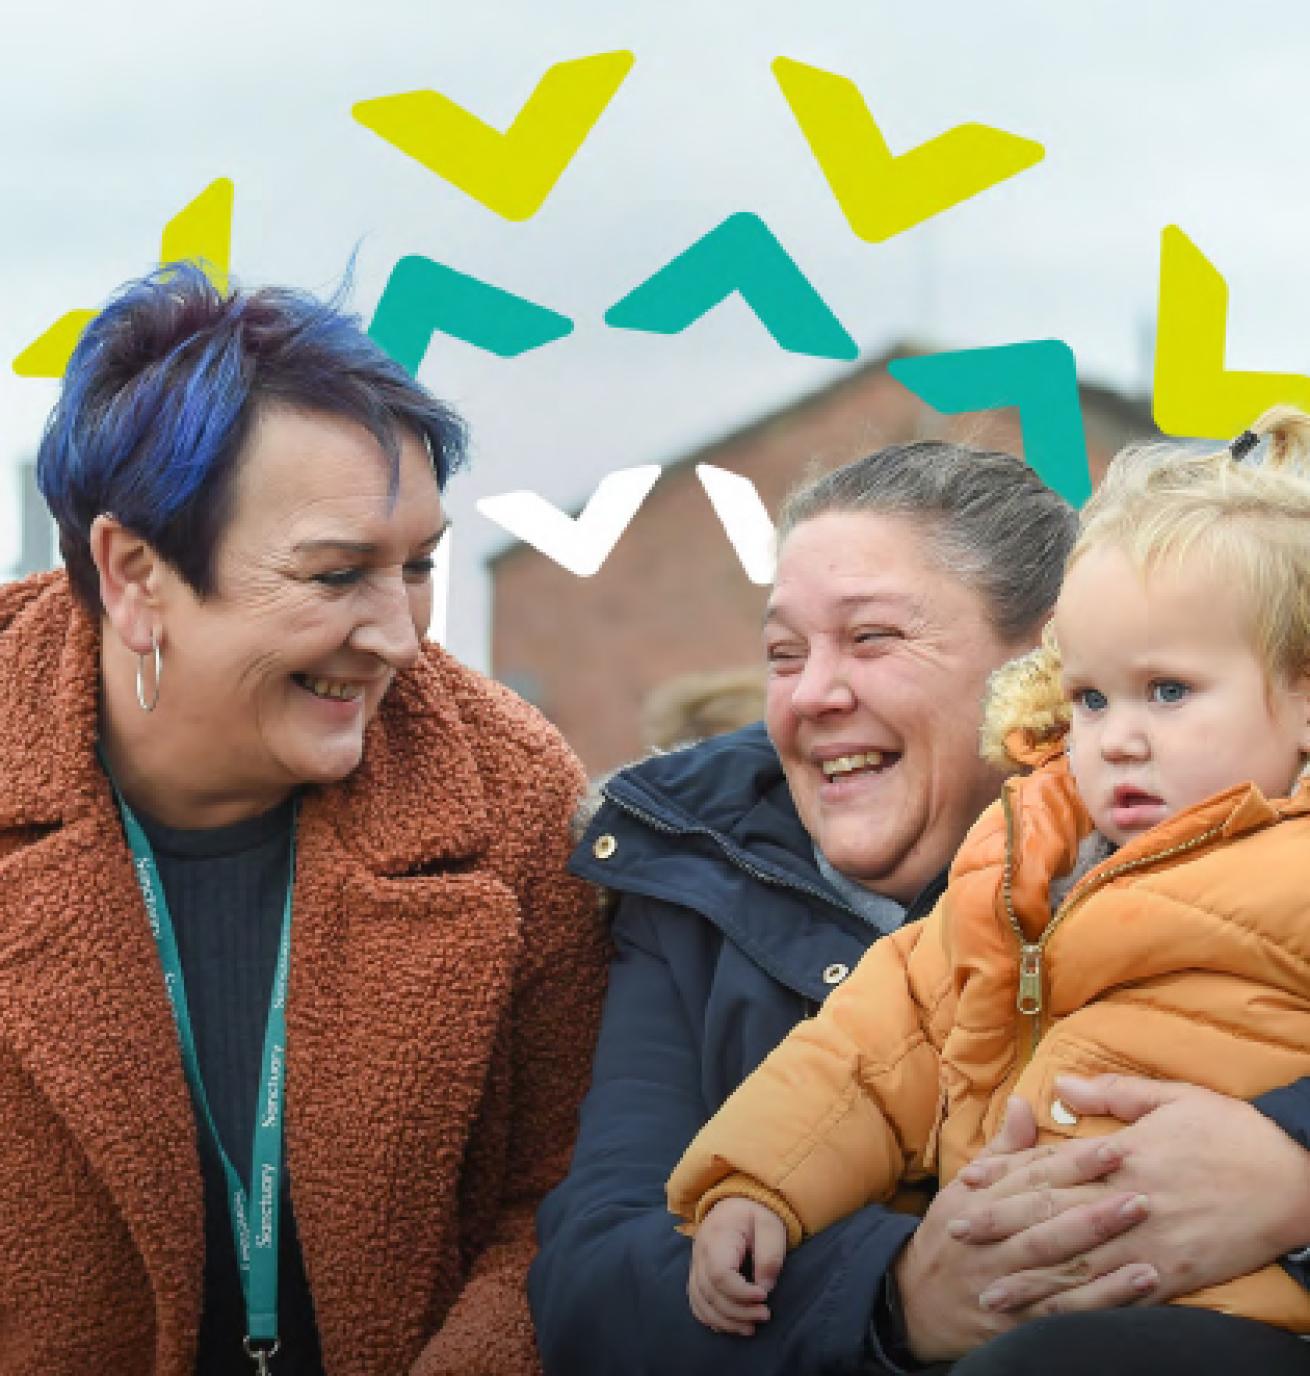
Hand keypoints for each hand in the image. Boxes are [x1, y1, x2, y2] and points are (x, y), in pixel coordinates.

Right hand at [688, 1198, 787, 1336]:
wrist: (738, 1203)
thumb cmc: (756, 1213)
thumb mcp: (770, 1226)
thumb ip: (769, 1256)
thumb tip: (764, 1289)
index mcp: (717, 1236)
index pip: (720, 1274)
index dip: (741, 1293)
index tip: (764, 1297)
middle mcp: (700, 1252)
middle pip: (710, 1292)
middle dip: (738, 1311)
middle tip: (765, 1315)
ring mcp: (695, 1264)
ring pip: (701, 1302)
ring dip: (725, 1320)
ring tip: (751, 1328)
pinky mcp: (697, 1274)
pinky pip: (696, 1303)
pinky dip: (711, 1318)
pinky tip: (731, 1325)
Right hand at [895, 1098, 1157, 1362]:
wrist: (918, 1304)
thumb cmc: (950, 1235)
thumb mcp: (963, 1188)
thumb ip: (1002, 1150)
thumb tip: (1024, 1103)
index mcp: (980, 1201)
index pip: (1031, 1178)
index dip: (1073, 1164)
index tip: (1114, 1148)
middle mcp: (992, 1241)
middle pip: (1046, 1219)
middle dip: (1093, 1204)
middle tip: (1141, 1189)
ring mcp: (1006, 1283)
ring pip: (1059, 1263)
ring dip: (1104, 1246)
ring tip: (1146, 1230)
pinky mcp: (1020, 1322)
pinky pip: (1067, 1310)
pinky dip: (1107, 1296)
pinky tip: (1142, 1281)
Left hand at [996, 1075, 1309, 1303]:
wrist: (1295, 1177)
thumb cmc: (1231, 1130)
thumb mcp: (1171, 1097)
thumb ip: (1111, 1095)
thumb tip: (1061, 1087)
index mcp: (1121, 1154)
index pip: (1050, 1166)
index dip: (1006, 1175)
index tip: (969, 1182)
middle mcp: (1127, 1198)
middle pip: (1052, 1214)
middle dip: (1001, 1226)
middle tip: (958, 1235)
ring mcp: (1150, 1239)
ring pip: (1078, 1262)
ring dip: (1031, 1278)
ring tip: (991, 1291)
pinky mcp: (1176, 1271)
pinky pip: (1121, 1292)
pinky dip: (1085, 1305)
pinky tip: (1055, 1315)